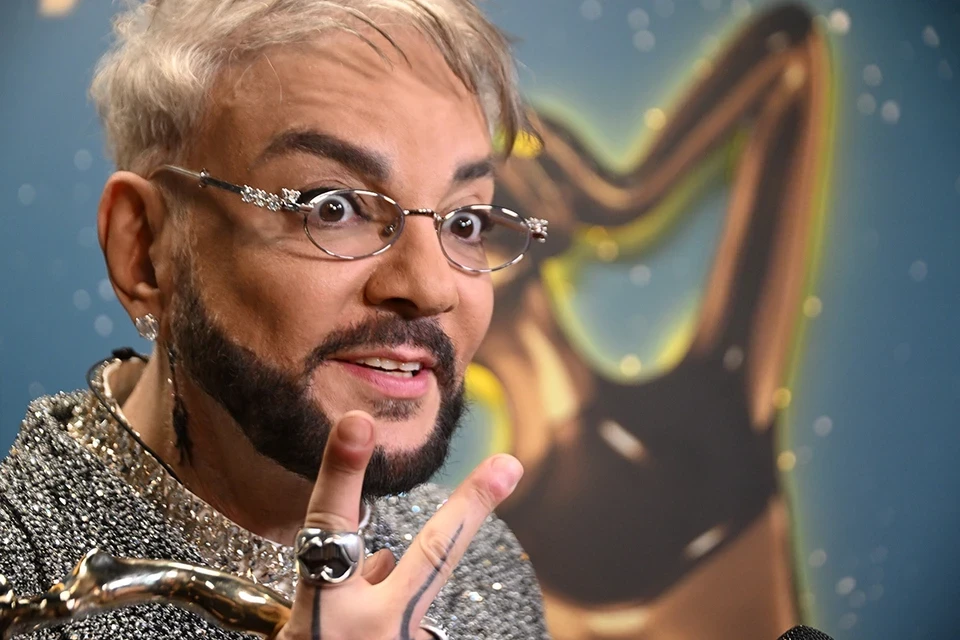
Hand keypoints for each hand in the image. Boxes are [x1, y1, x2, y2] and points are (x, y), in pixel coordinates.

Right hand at [275, 410, 523, 639]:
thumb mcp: (302, 632)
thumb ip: (343, 590)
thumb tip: (389, 556)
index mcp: (320, 617)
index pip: (328, 531)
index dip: (343, 472)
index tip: (358, 422)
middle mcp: (367, 629)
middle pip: (431, 555)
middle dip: (471, 507)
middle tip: (510, 464)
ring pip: (418, 591)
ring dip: (394, 590)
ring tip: (368, 605)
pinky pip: (414, 621)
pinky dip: (392, 619)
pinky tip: (372, 627)